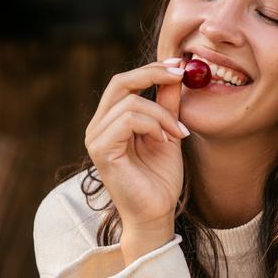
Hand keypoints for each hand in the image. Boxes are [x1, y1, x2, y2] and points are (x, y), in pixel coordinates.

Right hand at [84, 59, 188, 253]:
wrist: (157, 213)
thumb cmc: (160, 179)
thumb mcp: (169, 132)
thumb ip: (167, 104)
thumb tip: (177, 73)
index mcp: (111, 121)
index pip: (125, 82)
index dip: (152, 69)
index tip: (181, 65)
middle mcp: (98, 126)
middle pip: (120, 82)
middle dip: (154, 74)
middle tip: (181, 75)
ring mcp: (96, 138)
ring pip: (131, 103)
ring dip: (163, 114)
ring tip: (178, 133)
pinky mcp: (101, 150)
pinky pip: (128, 120)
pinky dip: (154, 125)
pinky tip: (166, 140)